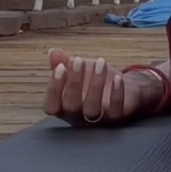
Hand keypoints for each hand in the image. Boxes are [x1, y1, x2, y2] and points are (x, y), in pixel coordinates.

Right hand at [43, 50, 162, 124]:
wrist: (119, 83)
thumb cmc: (91, 78)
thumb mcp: (76, 68)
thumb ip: (62, 62)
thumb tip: (53, 52)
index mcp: (63, 107)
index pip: (51, 106)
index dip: (54, 89)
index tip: (60, 67)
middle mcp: (78, 117)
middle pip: (71, 106)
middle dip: (74, 82)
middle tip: (78, 60)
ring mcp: (97, 119)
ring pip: (93, 109)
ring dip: (96, 85)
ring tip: (100, 63)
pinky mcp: (117, 118)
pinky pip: (116, 110)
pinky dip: (116, 95)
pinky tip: (118, 78)